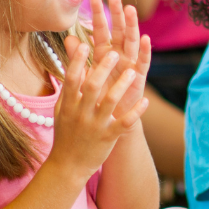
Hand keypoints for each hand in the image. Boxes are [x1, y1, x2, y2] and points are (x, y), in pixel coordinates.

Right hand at [50, 0, 148, 176]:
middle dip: (103, 69)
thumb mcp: (62, 108)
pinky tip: (146, 101)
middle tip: (115, 53)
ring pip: (109, 102)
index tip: (85, 43)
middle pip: (92, 86)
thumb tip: (71, 58)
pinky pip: (124, 123)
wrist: (68, 165)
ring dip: (122, 86)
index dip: (77, 60)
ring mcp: (95, 126)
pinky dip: (135, 112)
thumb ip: (69, 84)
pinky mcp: (108, 138)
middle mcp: (81, 113)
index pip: (71, 78)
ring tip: (133, 72)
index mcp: (69, 104)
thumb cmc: (67, 131)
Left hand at [88, 0, 152, 118]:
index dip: (98, 15)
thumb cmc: (97, 96)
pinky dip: (146, 51)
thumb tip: (68, 38)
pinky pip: (143, 62)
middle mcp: (119, 55)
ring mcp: (130, 64)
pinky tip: (146, 39)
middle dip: (116, 14)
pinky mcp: (139, 77)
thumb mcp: (85, 75)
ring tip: (130, 10)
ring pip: (132, 41)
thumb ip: (78, 57)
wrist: (108, 119)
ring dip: (132, 26)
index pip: (101, 30)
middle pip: (118, 30)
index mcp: (104, 53)